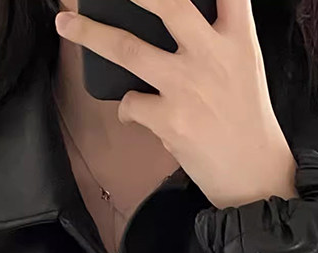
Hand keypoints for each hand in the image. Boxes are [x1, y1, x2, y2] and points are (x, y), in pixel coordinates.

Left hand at [55, 0, 297, 208]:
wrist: (252, 171)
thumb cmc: (244, 119)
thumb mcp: (245, 66)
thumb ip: (216, 38)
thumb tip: (167, 19)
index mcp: (238, 38)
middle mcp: (212, 55)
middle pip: (167, 2)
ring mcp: (187, 86)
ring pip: (127, 49)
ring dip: (90, 34)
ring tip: (66, 23)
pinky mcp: (169, 119)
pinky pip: (130, 103)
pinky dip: (126, 107)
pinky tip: (135, 112)